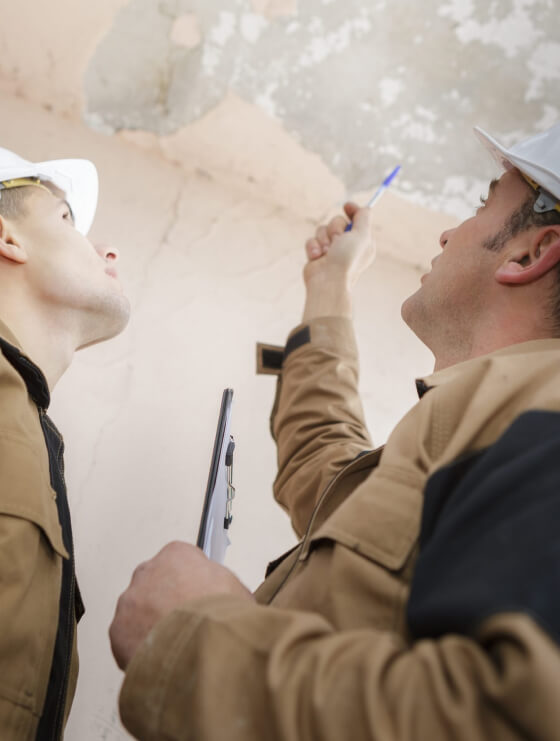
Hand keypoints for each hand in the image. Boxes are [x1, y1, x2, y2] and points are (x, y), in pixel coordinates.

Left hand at [109, 541, 253, 669]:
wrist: (203, 645)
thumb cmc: (221, 614)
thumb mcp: (236, 589)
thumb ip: (219, 586)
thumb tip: (220, 600)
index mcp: (177, 554)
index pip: (180, 563)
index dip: (191, 584)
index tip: (197, 599)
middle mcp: (148, 571)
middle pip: (155, 585)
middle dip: (166, 603)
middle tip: (184, 625)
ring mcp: (130, 600)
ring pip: (138, 613)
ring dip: (151, 627)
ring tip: (175, 648)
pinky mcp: (117, 630)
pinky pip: (127, 640)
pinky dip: (139, 650)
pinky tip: (160, 660)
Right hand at [302, 203, 375, 319]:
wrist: (328, 281)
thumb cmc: (347, 259)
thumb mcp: (362, 235)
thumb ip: (364, 218)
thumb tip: (365, 208)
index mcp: (362, 242)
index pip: (357, 220)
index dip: (352, 211)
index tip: (346, 206)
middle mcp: (347, 245)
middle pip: (337, 221)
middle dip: (335, 228)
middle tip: (337, 240)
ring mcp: (331, 250)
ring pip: (322, 229)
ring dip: (323, 238)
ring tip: (326, 252)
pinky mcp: (317, 254)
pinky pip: (311, 240)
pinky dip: (313, 247)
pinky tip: (317, 258)